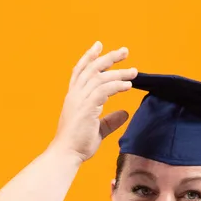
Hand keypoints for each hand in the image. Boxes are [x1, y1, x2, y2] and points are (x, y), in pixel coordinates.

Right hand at [53, 42, 136, 162]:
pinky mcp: (87, 107)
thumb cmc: (78, 145)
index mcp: (73, 97)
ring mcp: (80, 99)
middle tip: (125, 51)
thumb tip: (125, 112)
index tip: (99, 45)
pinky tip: (128, 86)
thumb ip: (110, 120)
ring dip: (119, 72)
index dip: (89, 57)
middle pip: (92, 68)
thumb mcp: (98, 129)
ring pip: (100, 77)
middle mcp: (75, 94)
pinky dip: (117, 85)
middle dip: (109, 57)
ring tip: (134, 72)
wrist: (66, 155)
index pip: (80, 70)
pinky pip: (104, 89)